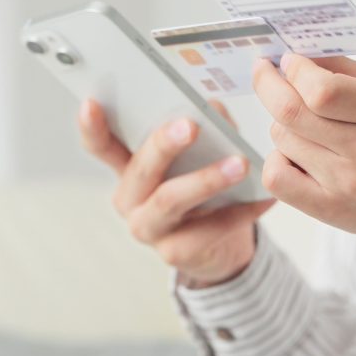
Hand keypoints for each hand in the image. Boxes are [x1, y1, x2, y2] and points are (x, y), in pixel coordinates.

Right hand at [78, 99, 275, 286]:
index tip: (91, 103)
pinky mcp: (175, 252)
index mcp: (128, 168)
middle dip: (163, 145)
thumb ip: (203, 128)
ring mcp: (149, 228)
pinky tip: (264, 196)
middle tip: (191, 125)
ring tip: (241, 164)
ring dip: (207, 179)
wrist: (216, 246)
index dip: (92, 127)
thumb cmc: (202, 188)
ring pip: (171, 200)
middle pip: (141, 169)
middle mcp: (130, 199)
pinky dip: (241, 211)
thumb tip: (212, 105)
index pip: (100, 146)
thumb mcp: (199, 155)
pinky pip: (209, 229)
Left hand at [252, 54, 355, 248]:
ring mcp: (346, 183)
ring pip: (281, 138)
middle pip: (291, 112)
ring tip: (305, 126)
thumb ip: (341, 68)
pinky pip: (276, 177)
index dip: (295, 70)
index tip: (288, 61)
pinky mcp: (328, 208)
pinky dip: (276, 159)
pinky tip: (294, 155)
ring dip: (283, 124)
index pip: (322, 90)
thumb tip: (293, 54)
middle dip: (268, 84)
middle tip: (266, 73)